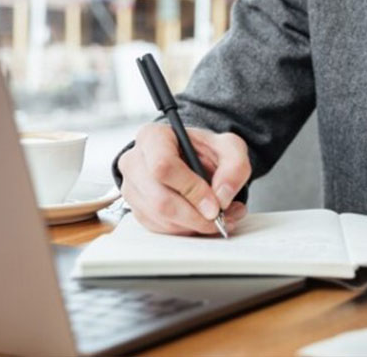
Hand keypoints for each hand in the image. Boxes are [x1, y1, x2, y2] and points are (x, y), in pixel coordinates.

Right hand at [118, 122, 250, 235]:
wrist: (194, 159)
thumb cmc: (205, 150)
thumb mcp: (230, 147)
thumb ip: (235, 166)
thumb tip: (222, 196)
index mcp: (152, 137)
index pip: (163, 166)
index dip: (191, 189)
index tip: (215, 204)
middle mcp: (134, 162)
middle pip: (159, 199)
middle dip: (195, 216)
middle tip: (221, 218)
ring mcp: (132, 188)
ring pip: (160, 218)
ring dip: (194, 225)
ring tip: (221, 218)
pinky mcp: (137, 210)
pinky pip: (160, 229)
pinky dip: (186, 230)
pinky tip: (203, 220)